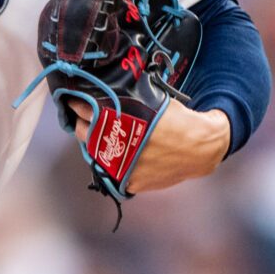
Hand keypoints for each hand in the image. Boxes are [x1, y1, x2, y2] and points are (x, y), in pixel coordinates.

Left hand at [67, 98, 232, 193]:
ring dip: (94, 144)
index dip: (78, 105)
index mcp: (127, 123)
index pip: (89, 112)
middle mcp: (122, 147)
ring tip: (96, 134)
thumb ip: (130, 100)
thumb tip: (106, 90)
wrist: (201, 149)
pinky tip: (114, 153)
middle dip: (82, 124)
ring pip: (96, 155)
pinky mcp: (131, 182)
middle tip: (82, 118)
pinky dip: (111, 162)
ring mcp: (125, 168)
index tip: (72, 100)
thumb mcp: (154, 103)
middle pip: (87, 135)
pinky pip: (112, 172)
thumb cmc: (179, 122)